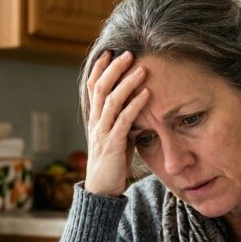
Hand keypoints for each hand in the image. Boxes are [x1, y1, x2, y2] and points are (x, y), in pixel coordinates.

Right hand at [83, 50, 150, 196]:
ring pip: (111, 101)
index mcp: (95, 119)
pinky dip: (136, 105)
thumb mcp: (116, 136)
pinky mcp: (113, 144)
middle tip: (128, 53)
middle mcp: (96, 122)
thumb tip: (137, 104)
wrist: (102, 189)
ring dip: (127, 83)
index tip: (110, 51)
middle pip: (100, 88)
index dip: (100, 68)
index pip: (93, 87)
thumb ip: (122, 119)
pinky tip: (147, 94)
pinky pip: (124, 120)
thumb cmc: (112, 163)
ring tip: (141, 69)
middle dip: (114, 69)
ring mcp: (103, 133)